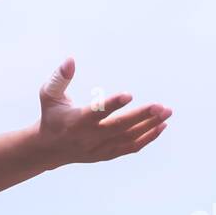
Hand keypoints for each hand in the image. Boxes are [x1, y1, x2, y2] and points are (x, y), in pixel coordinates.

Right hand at [36, 58, 170, 165]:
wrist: (49, 149)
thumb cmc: (51, 115)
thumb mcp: (49, 95)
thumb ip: (59, 78)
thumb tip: (70, 59)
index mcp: (75, 121)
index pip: (96, 113)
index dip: (112, 104)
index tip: (129, 95)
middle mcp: (89, 137)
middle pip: (119, 127)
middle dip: (141, 116)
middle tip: (161, 106)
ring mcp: (100, 148)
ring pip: (128, 138)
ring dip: (149, 126)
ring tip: (166, 112)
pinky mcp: (107, 154)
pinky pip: (131, 147)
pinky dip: (147, 138)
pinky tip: (161, 126)